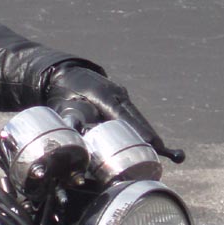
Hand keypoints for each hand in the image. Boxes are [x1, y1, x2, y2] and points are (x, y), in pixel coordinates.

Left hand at [43, 63, 163, 147]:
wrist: (65, 72)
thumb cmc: (62, 91)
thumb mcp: (61, 106)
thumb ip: (71, 121)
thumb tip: (78, 138)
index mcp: (103, 95)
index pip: (124, 116)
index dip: (138, 130)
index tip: (151, 144)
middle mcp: (117, 93)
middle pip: (137, 118)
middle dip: (149, 135)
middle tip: (162, 152)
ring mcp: (121, 95)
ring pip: (137, 116)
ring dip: (147, 132)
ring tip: (161, 150)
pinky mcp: (121, 98)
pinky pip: (134, 115)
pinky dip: (141, 127)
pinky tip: (149, 141)